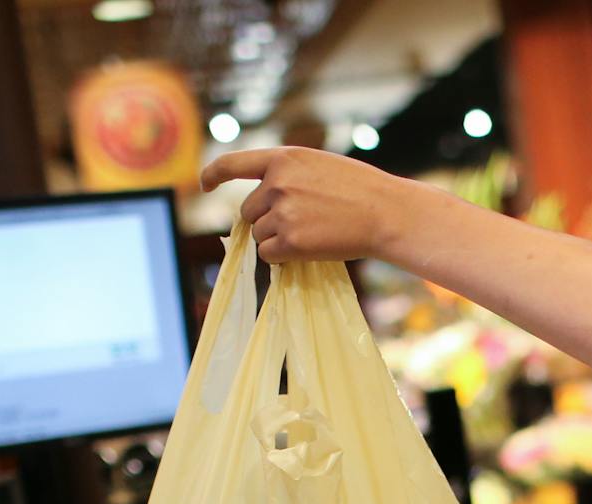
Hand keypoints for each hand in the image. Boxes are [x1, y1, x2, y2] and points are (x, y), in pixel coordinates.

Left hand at [200, 147, 410, 263]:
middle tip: (299, 224)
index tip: (205, 184)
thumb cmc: (360, 190)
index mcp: (284, 158)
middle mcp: (277, 183)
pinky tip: (306, 250)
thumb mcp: (320, 166)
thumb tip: (262, 204)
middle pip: (248, 211)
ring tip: (311, 234)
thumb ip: (289, 176)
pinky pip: (268, 255)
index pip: (234, 163)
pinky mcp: (290, 241)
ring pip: (259, 235)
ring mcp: (282, 212)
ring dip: (277, 239)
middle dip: (266, 220)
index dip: (214, 174)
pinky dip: (281, 257)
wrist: (385, 212)